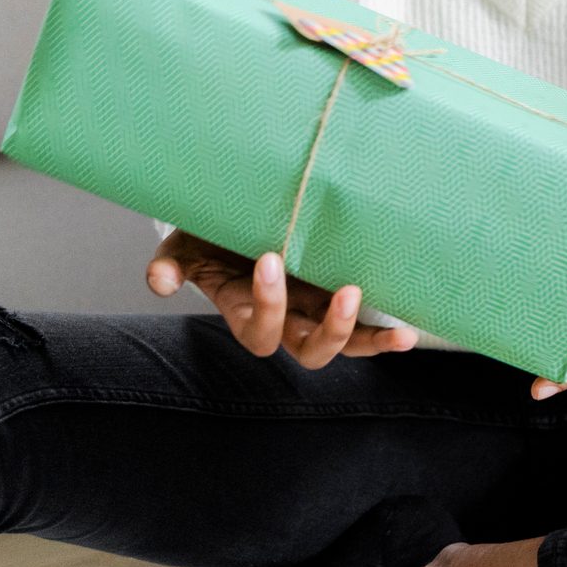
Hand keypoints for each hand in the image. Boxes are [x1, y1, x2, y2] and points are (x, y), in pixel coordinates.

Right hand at [147, 228, 415, 368]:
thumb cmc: (210, 234)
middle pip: (306, 349)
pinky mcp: (335, 298)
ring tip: (394, 330)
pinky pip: (362, 331)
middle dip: (329, 329)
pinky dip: (383, 338)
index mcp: (245, 308)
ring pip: (339, 347)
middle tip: (346, 290)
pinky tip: (407, 333)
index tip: (271, 258)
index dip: (267, 303)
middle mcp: (283, 318)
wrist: (239, 217)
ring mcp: (312, 311)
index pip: (258, 327)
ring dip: (363, 337)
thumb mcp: (185, 245)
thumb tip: (159, 282)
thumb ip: (171, 264)